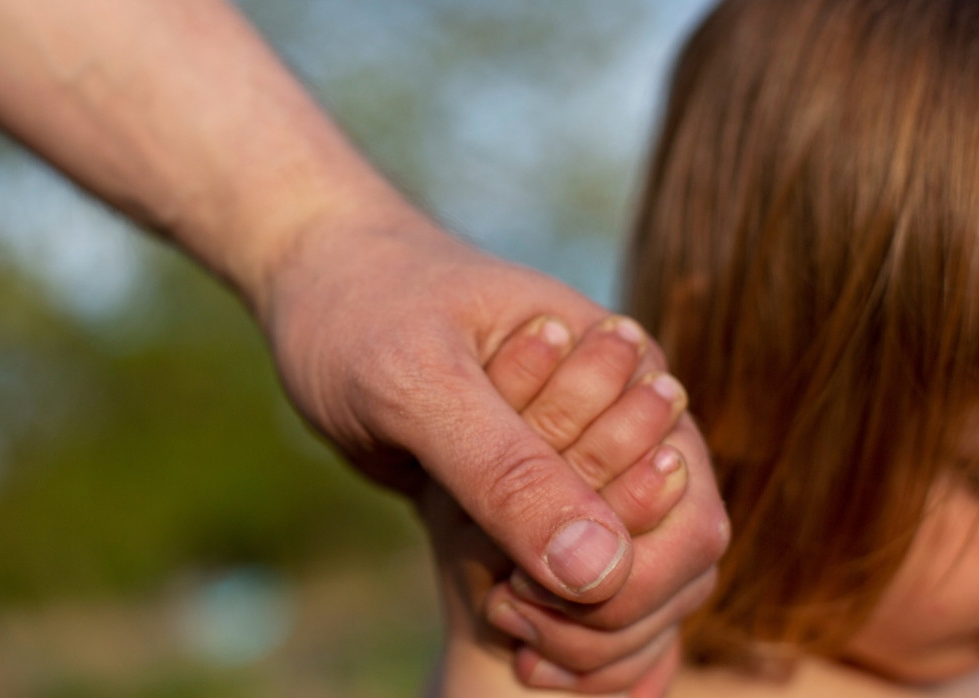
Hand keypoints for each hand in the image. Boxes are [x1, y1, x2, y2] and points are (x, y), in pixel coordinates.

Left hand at [261, 210, 727, 607]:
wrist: (319, 290)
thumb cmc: (363, 314)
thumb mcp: (421, 385)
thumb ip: (506, 469)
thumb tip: (600, 573)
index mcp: (630, 376)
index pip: (686, 521)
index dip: (620, 585)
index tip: (510, 595)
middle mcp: (625, 421)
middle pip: (671, 563)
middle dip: (598, 618)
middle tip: (503, 621)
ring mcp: (583, 459)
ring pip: (628, 579)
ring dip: (580, 630)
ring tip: (501, 625)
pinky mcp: (536, 490)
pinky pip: (575, 573)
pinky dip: (555, 617)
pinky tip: (505, 632)